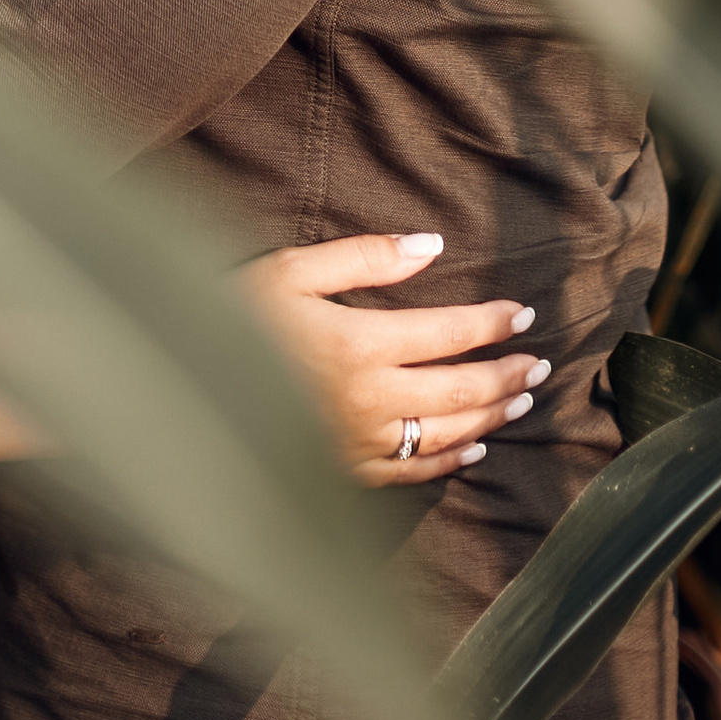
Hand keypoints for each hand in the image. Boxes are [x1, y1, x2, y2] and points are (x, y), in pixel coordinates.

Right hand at [243, 232, 548, 487]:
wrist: (180, 394)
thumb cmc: (232, 320)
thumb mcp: (290, 270)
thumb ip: (365, 258)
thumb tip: (430, 245)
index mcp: (359, 345)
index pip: (450, 334)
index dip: (492, 323)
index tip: (524, 315)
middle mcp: (369, 402)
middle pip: (461, 391)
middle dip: (507, 374)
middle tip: (540, 362)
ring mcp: (358, 445)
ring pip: (446, 436)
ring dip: (491, 417)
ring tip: (521, 400)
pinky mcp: (343, 474)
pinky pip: (411, 474)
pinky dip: (449, 464)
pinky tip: (471, 452)